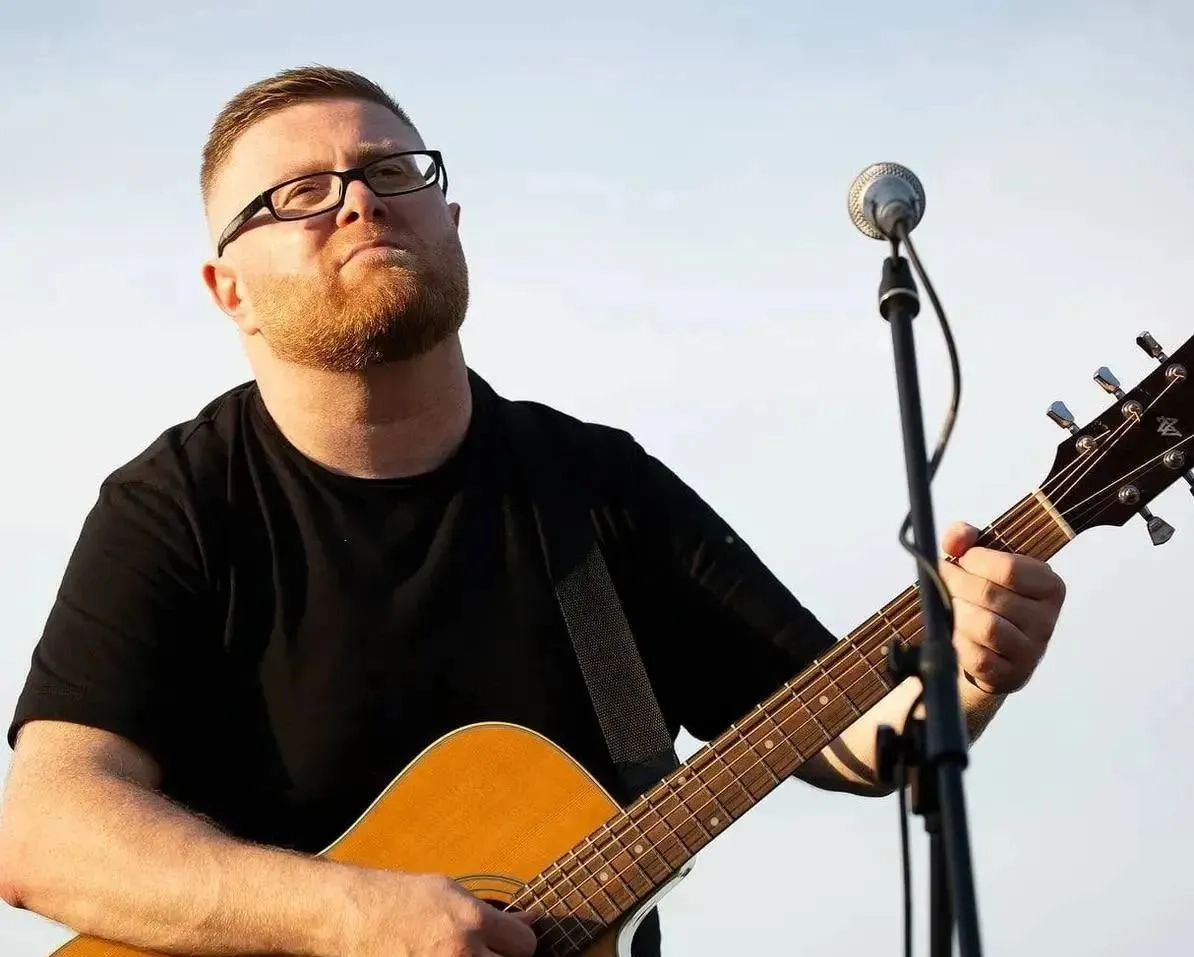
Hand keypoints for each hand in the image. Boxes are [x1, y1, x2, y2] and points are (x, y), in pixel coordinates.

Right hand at [342, 868, 537, 956]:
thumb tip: (528, 922)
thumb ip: (490, 912)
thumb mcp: (449, 891)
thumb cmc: (398, 898)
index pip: (525, 944)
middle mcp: (462, 954)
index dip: (518, 941)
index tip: (509, 940)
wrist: (351, 917)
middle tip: (489, 951)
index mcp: (472, 921)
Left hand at [938, 521, 1066, 694]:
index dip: (974, 561)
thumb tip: (957, 537)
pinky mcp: (1012, 675)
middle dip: (956, 584)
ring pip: (985, 626)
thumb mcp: (981, 563)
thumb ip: (966, 539)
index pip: (1009, 569)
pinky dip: (959, 642)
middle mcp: (1046, 619)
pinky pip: (978, 656)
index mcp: (1049, 586)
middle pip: (990, 595)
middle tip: (941, 579)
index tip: (958, 559)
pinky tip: (955, 632)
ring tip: (950, 605)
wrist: (992, 649)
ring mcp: (1031, 650)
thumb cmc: (986, 599)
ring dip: (957, 613)